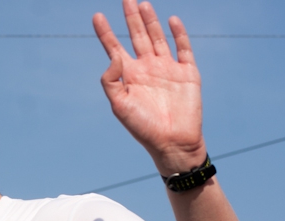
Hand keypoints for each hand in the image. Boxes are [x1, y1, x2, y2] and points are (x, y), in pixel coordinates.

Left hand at [93, 0, 206, 175]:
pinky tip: (171, 20)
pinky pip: (183, 48)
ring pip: (158, 38)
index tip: (97, 16)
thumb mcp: (120, 106)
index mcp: (129, 77)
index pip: (114, 49)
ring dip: (150, 21)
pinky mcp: (187, 73)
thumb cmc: (143, 128)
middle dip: (130, 18)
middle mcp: (147, 69)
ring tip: (142, 3)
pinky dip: (178, 33)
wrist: (172, 142)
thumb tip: (113, 57)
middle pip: (137, 37)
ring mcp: (168, 69)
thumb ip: (111, 81)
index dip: (105, 33)